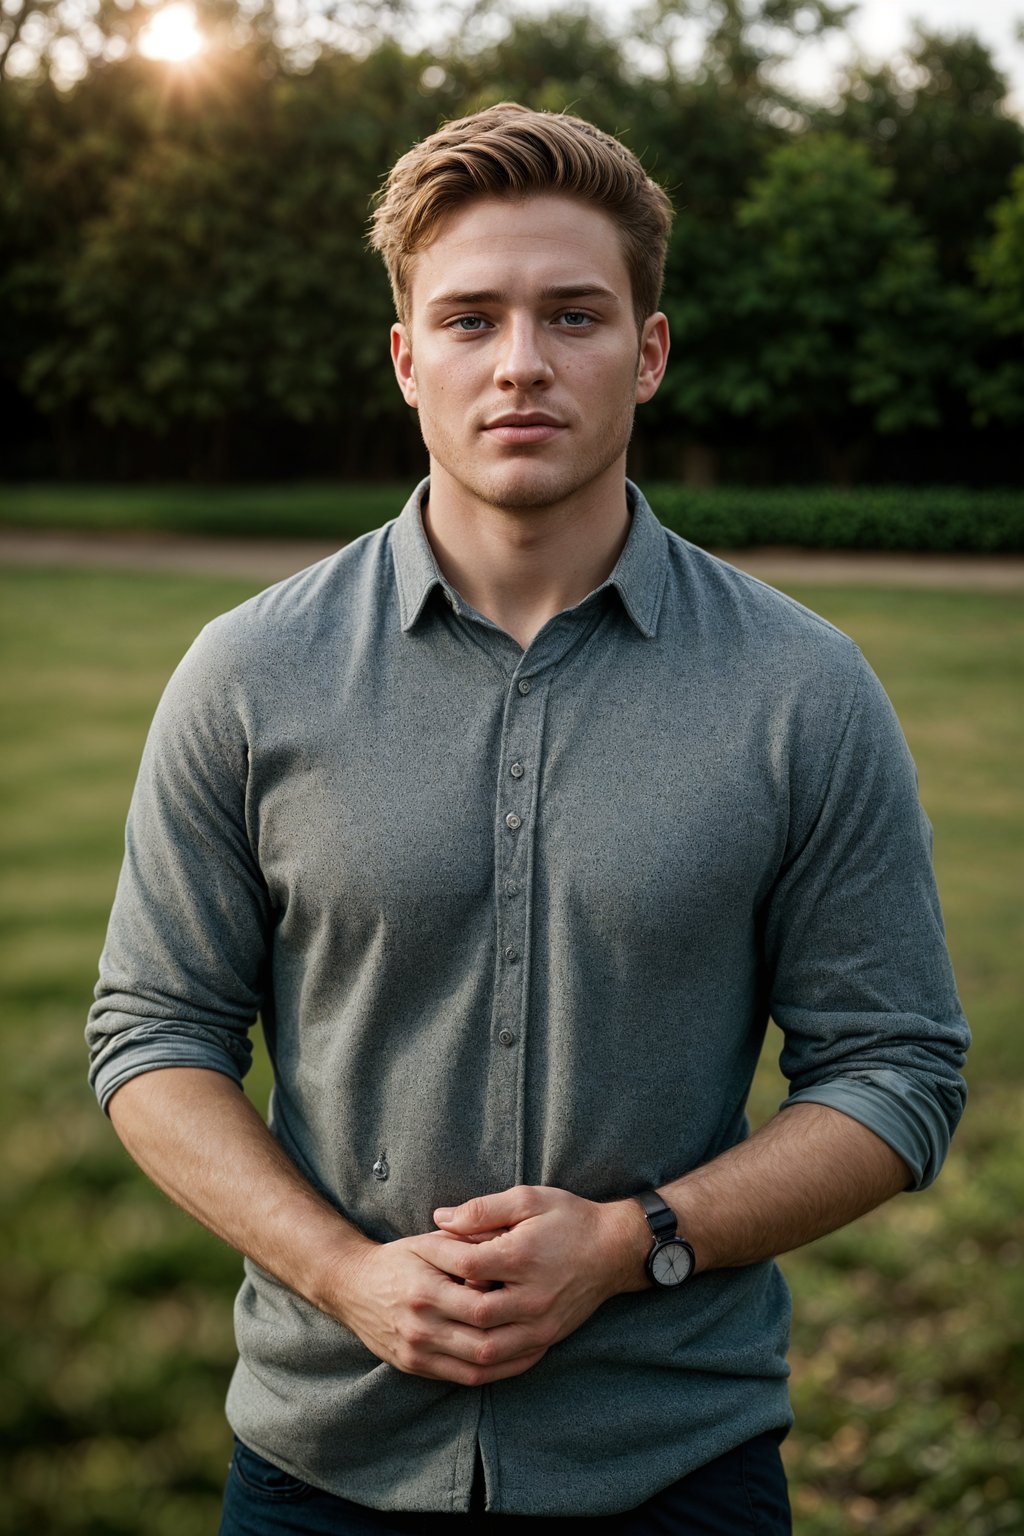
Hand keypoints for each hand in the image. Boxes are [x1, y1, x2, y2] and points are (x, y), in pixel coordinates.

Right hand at [321, 1229, 548, 1386]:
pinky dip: (492, 1373)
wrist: (352, 1287)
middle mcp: (421, 1326)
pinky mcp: (415, 1367)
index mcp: (426, 1290)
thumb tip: (501, 1245)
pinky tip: (513, 1361)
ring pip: (476, 1368)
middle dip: (521, 1338)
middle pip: (483, 1343)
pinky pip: (462, 1379)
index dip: (513, 1304)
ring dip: (513, 1361)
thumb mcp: (427, 1243)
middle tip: (552, 1325)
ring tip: (541, 1345)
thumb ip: (463, 1246)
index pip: (480, 1305)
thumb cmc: (397, 1259)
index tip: (540, 1294)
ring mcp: (417, 1352)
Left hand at [431, 1185, 649, 1356]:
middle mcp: (531, 1297)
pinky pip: (509, 1361)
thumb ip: (482, 1209)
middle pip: (472, 1310)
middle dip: (442, 1299)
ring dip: (457, 1336)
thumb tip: (440, 1219)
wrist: (614, 1249)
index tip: (420, 1247)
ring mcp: (540, 1323)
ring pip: (487, 1347)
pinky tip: (464, 1343)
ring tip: (439, 1317)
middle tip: (422, 1286)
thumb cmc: (568, 1218)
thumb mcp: (527, 1199)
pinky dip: (482, 1357)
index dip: (437, 1255)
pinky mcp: (547, 1338)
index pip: (465, 1264)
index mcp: (523, 1257)